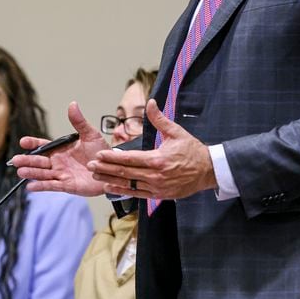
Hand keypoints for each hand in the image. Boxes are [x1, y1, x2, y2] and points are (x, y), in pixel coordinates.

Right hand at [11, 101, 108, 195]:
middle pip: (39, 161)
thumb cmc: (100, 152)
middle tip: (16, 160)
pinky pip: (52, 185)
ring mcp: (61, 173)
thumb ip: (79, 122)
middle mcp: (58, 161)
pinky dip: (41, 186)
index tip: (23, 142)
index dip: (33, 144)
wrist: (111, 168)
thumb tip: (73, 104)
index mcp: (61, 149)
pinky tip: (31, 186)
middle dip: (27, 160)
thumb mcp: (90, 135)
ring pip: (43, 173)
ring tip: (21, 171)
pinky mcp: (67, 185)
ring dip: (32, 173)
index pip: (43, 146)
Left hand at [88, 99, 217, 198]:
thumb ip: (159, 119)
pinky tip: (111, 187)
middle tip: (91, 165)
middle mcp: (155, 175)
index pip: (130, 158)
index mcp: (158, 159)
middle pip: (125, 172)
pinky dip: (123, 191)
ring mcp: (157, 187)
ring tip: (96, 176)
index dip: (112, 157)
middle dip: (106, 168)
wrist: (208, 171)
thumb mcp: (176, 132)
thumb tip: (150, 102)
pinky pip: (137, 194)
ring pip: (129, 184)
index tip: (99, 154)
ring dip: (110, 180)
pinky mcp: (159, 195)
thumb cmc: (192, 150)